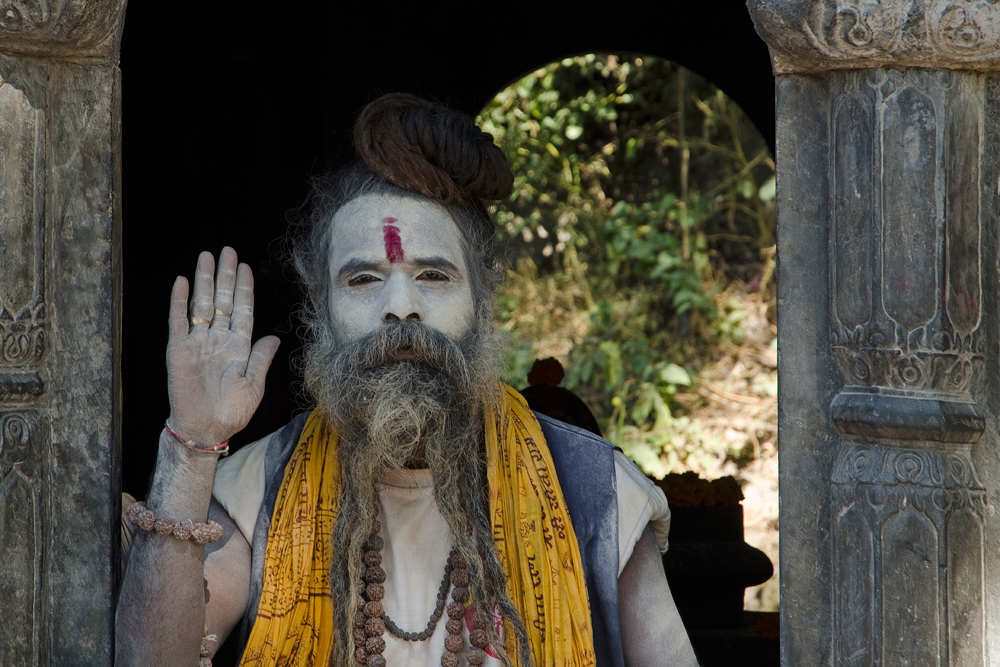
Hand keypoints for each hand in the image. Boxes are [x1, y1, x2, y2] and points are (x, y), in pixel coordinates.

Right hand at [166, 247, 280, 447]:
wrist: (204, 428)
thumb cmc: (231, 412)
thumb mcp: (253, 385)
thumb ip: (261, 359)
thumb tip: (275, 336)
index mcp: (239, 346)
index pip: (242, 310)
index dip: (244, 289)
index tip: (246, 267)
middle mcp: (218, 339)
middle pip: (222, 300)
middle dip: (225, 276)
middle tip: (228, 251)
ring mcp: (198, 342)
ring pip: (201, 304)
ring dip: (204, 280)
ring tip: (206, 257)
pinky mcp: (178, 349)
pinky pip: (178, 320)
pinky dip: (179, 301)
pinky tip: (182, 281)